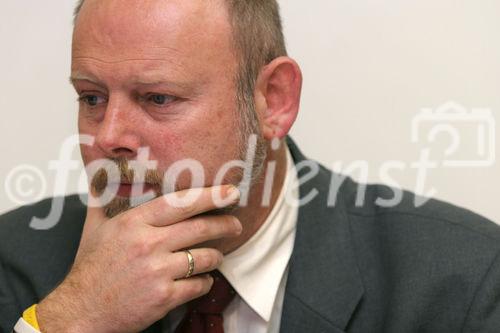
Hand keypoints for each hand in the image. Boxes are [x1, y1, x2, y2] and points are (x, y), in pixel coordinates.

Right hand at [37, 185, 241, 332]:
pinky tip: (202, 280)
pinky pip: (199, 285)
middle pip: (200, 228)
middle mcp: (148, 243)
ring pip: (205, 257)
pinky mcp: (164, 297)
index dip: (210, 196)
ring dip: (216, 256)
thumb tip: (102, 177)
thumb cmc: (90, 269)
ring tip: (216, 256)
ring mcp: (157, 271)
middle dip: (225, 224)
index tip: (230, 192)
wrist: (81, 311)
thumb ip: (102, 200)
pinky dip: (206, 282)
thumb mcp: (93, 228)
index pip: (181, 203)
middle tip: (236, 224)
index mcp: (134, 223)